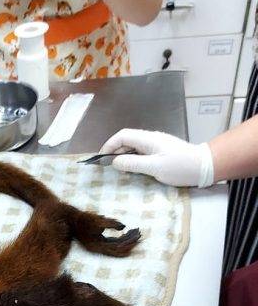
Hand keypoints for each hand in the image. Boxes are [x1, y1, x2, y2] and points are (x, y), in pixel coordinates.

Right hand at [99, 129, 214, 187]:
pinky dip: (133, 159)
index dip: (109, 145)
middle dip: (114, 151)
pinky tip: (133, 169)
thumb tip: (115, 162)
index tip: (101, 159)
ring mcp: (157, 144)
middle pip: (127, 140)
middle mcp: (151, 138)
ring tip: (118, 169)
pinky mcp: (161, 151)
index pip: (122, 135)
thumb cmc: (180, 167)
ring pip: (134, 146)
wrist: (204, 167)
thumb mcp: (154, 167)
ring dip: (123, 156)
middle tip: (107, 167)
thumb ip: (133, 163)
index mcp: (148, 139)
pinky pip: (142, 152)